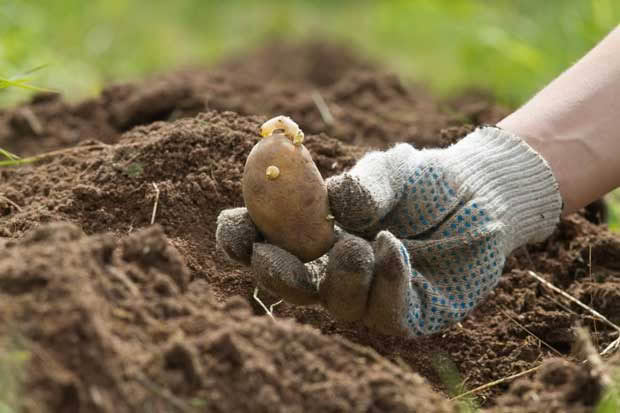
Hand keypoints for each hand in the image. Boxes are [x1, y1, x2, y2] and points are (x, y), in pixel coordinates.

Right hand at [216, 126, 561, 336]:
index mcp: (313, 230)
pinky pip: (384, 313)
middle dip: (275, 274)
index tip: (238, 230)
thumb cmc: (424, 181)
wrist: (480, 195)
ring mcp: (367, 293)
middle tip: (273, 255)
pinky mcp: (406, 312)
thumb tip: (337, 204)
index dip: (240, 238)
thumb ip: (364, 184)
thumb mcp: (391, 170)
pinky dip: (385, 284)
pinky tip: (393, 250)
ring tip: (358, 243)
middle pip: (288, 285)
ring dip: (338, 277)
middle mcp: (332, 266)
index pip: (262, 240)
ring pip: (335, 305)